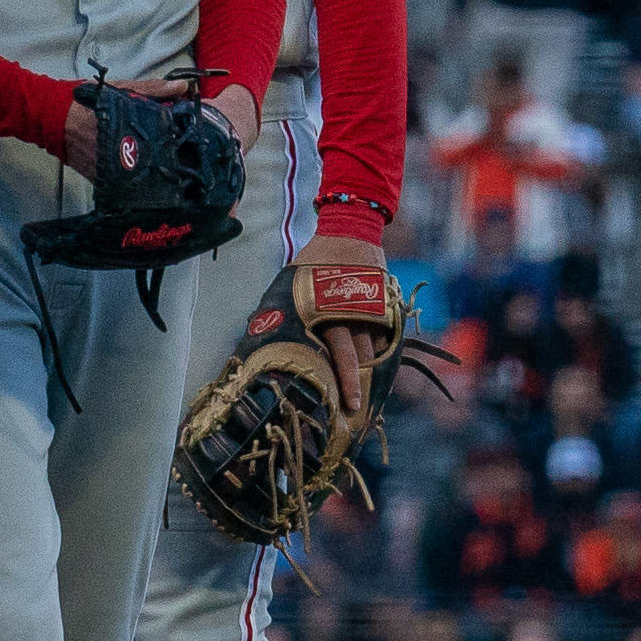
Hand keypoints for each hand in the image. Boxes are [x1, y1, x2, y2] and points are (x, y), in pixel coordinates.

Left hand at [296, 221, 405, 417]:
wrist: (350, 229)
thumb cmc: (313, 260)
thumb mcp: (291, 281)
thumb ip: (279, 308)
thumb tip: (255, 338)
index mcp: (317, 306)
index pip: (325, 351)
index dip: (329, 379)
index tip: (328, 401)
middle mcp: (344, 309)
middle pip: (350, 354)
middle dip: (351, 385)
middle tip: (351, 410)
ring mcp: (368, 307)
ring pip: (370, 348)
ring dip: (368, 374)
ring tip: (366, 398)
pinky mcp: (384, 304)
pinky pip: (385, 336)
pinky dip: (381, 355)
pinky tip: (378, 372)